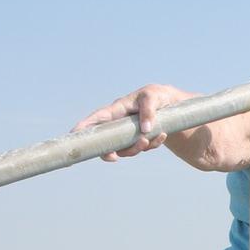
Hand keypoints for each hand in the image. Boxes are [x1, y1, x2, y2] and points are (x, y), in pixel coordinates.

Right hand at [71, 83, 195, 160]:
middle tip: (124, 153)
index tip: (74, 136)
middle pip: (108, 141)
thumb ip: (148, 109)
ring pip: (125, 149)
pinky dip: (152, 145)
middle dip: (115, 150)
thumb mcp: (155, 96)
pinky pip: (141, 148)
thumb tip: (144, 129)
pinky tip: (162, 135)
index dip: (84, 127)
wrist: (176, 105)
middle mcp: (120, 121)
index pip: (97, 118)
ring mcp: (129, 132)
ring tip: (152, 138)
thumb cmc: (160, 96)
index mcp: (118, 108)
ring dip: (137, 148)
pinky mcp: (140, 138)